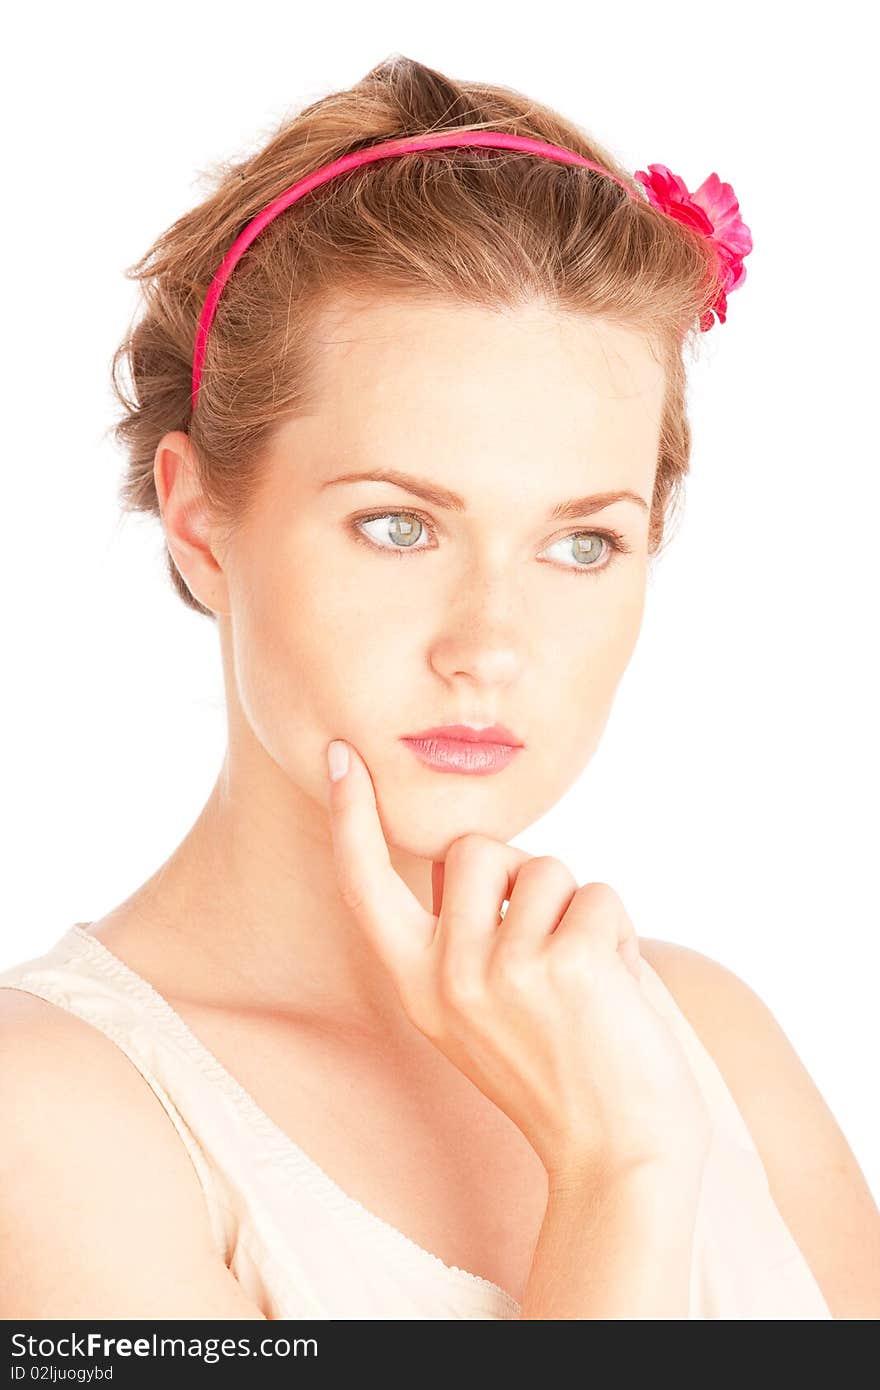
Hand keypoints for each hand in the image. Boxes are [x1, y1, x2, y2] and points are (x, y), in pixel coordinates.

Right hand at [325, 739, 712, 1184]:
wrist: (619, 1158)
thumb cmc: (562, 1074)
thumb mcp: (482, 1013)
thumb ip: (468, 940)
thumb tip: (488, 857)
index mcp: (418, 986)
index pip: (368, 886)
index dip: (353, 819)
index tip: (344, 756)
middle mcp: (446, 976)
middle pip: (475, 847)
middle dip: (520, 872)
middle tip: (546, 942)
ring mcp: (500, 970)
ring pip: (545, 867)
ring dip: (577, 909)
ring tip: (585, 980)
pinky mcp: (562, 965)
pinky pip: (599, 894)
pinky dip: (618, 931)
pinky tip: (614, 991)